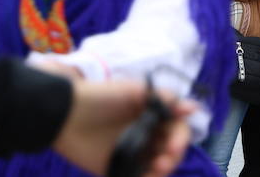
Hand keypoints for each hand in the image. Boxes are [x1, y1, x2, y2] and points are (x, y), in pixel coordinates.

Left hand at [53, 81, 195, 176]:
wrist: (65, 113)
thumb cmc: (103, 97)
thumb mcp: (136, 91)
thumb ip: (164, 100)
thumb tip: (193, 108)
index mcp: (154, 115)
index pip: (177, 129)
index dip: (180, 138)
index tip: (173, 145)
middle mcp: (147, 134)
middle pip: (170, 150)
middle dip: (173, 157)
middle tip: (164, 161)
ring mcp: (132, 152)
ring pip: (156, 166)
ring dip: (162, 171)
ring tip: (156, 171)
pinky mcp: (115, 167)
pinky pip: (136, 176)